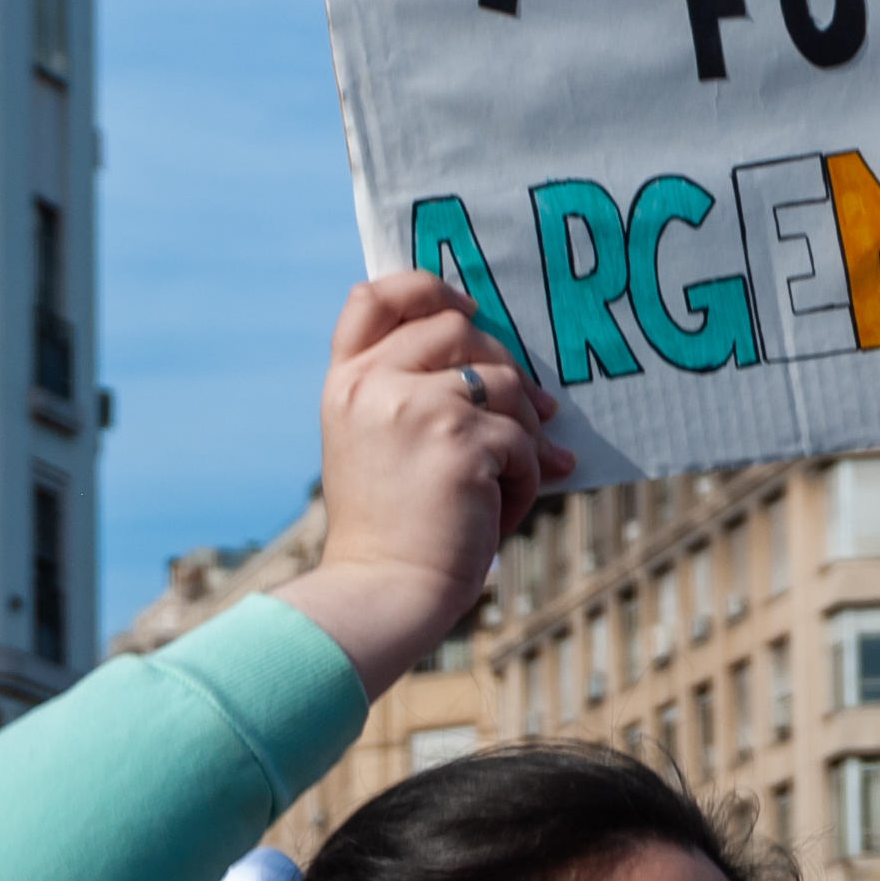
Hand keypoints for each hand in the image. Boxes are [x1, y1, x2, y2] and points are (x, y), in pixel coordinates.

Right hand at [269, 274, 570, 696]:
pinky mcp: (459, 439)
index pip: (374, 297)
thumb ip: (410, 392)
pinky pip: (524, 439)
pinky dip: (528, 476)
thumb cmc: (392, 528)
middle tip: (533, 416)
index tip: (469, 312)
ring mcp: (415, 407)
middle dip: (505, 371)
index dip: (428, 288)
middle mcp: (373, 384)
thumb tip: (506, 364)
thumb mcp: (377, 443)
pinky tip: (504, 510)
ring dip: (523, 435)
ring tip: (509, 480)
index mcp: (346, 382)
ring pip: (507, 383)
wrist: (384, 592)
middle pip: (461, 330)